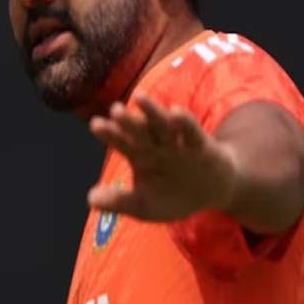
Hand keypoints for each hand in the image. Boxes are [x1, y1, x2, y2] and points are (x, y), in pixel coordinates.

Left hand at [87, 93, 236, 221]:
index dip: (110, 133)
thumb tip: (90, 200)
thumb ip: (119, 202)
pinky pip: (192, 132)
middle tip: (115, 109)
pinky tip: (175, 112)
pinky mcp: (201, 147)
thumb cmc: (173, 195)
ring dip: (152, 112)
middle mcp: (156, 145)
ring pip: (163, 125)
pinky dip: (185, 123)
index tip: (96, 124)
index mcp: (140, 155)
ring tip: (139, 97)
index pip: (122, 142)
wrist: (213, 192)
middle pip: (140, 131)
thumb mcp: (144, 205)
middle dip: (128, 121)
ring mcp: (178, 144)